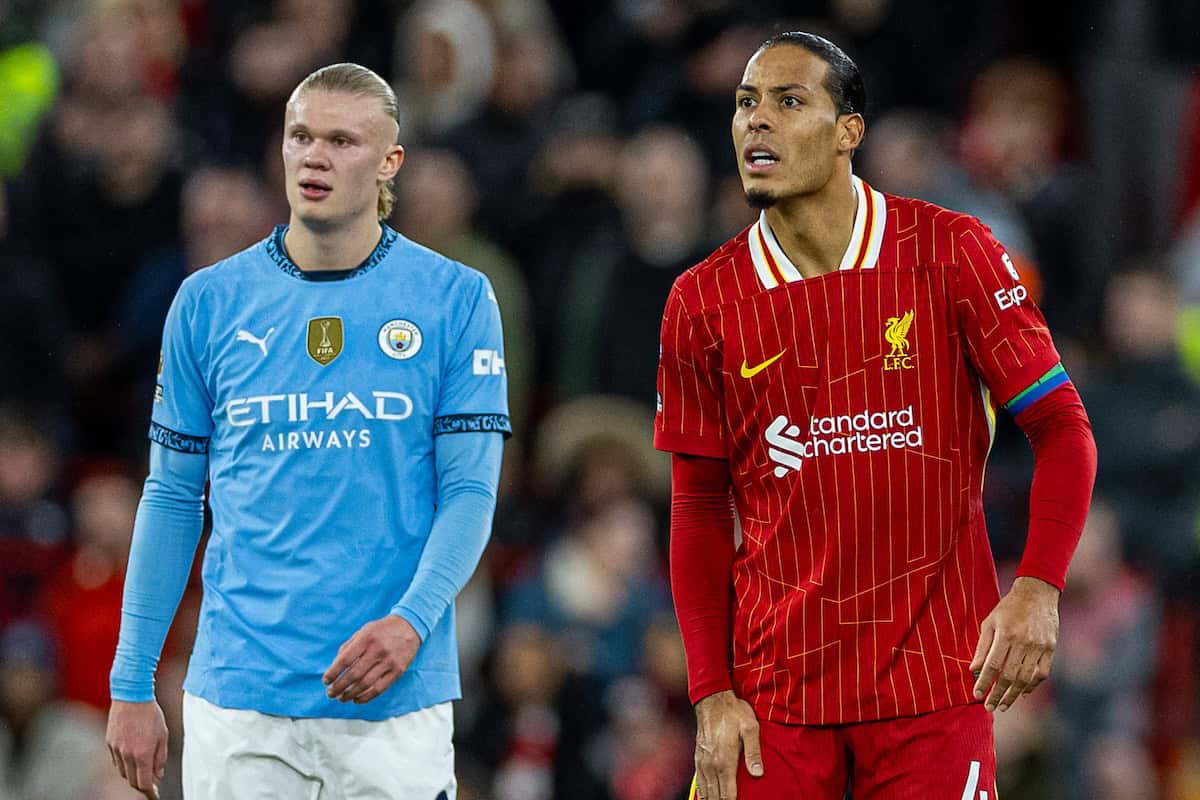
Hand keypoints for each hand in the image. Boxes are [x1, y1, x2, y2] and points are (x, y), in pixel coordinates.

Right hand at [106, 699, 167, 798]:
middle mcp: (127, 755)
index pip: (144, 783)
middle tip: (151, 783)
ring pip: (123, 771)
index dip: (150, 792)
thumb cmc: (150, 714)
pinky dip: (124, 763)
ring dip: (133, 774)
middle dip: (142, 784)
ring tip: (143, 768)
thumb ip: (161, 757)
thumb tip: (158, 775)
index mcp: (142, 754)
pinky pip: (116, 760)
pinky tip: (132, 757)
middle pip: (132, 780)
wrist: (132, 696)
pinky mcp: (109, 743)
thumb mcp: (163, 735)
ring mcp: (116, 749)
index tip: (155, 795)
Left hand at [323, 614, 420, 703]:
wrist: (410, 626)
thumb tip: (335, 667)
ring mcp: (389, 662)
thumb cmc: (382, 629)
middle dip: (339, 687)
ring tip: (341, 698)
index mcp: (366, 638)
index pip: (345, 660)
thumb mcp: (364, 630)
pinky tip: (356, 699)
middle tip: (330, 693)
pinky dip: (366, 697)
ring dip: (350, 694)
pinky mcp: (398, 671)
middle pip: (354, 675)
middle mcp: (378, 650)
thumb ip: (349, 646)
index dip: (333, 672)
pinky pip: (380, 688)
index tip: (325, 681)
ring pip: (365, 684)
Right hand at [692, 690, 762, 799]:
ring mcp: (703, 761)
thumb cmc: (734, 712)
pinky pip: (699, 780)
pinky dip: (702, 792)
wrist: (712, 699)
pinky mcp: (698, 756)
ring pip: (706, 790)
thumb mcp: (750, 728)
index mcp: (725, 760)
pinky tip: (705, 797)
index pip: (728, 793)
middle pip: (716, 795)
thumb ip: (754, 752)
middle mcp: (711, 763)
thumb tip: (758, 773)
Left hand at [970, 576, 1059, 711]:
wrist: (1037, 594)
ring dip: (1013, 695)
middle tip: (989, 707)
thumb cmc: (1008, 608)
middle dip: (998, 694)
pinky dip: (1031, 686)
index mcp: (1006, 634)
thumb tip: (973, 669)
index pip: (993, 665)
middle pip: (1010, 676)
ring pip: (1026, 678)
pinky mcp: (1051, 649)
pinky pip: (1042, 673)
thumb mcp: (989, 622)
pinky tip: (1022, 693)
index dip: (984, 682)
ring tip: (1003, 705)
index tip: (976, 695)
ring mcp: (1040, 647)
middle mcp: (1024, 642)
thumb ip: (982, 647)